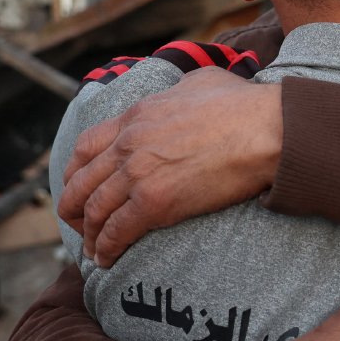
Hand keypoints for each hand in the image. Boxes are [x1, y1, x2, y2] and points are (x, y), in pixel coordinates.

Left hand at [61, 67, 282, 265]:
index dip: (75, 171)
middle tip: (78, 223)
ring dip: (88, 234)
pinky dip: (106, 249)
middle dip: (73, 207)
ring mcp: (138, 174)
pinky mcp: (154, 203)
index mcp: (136, 116)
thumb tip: (183, 93)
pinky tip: (107, 259)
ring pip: (94, 210)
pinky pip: (116, 232)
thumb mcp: (200, 81)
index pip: (85, 146)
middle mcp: (128, 144)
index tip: (77, 185)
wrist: (266, 130)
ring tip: (92, 250)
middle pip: (81, 181)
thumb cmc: (244, 105)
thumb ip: (178, 89)